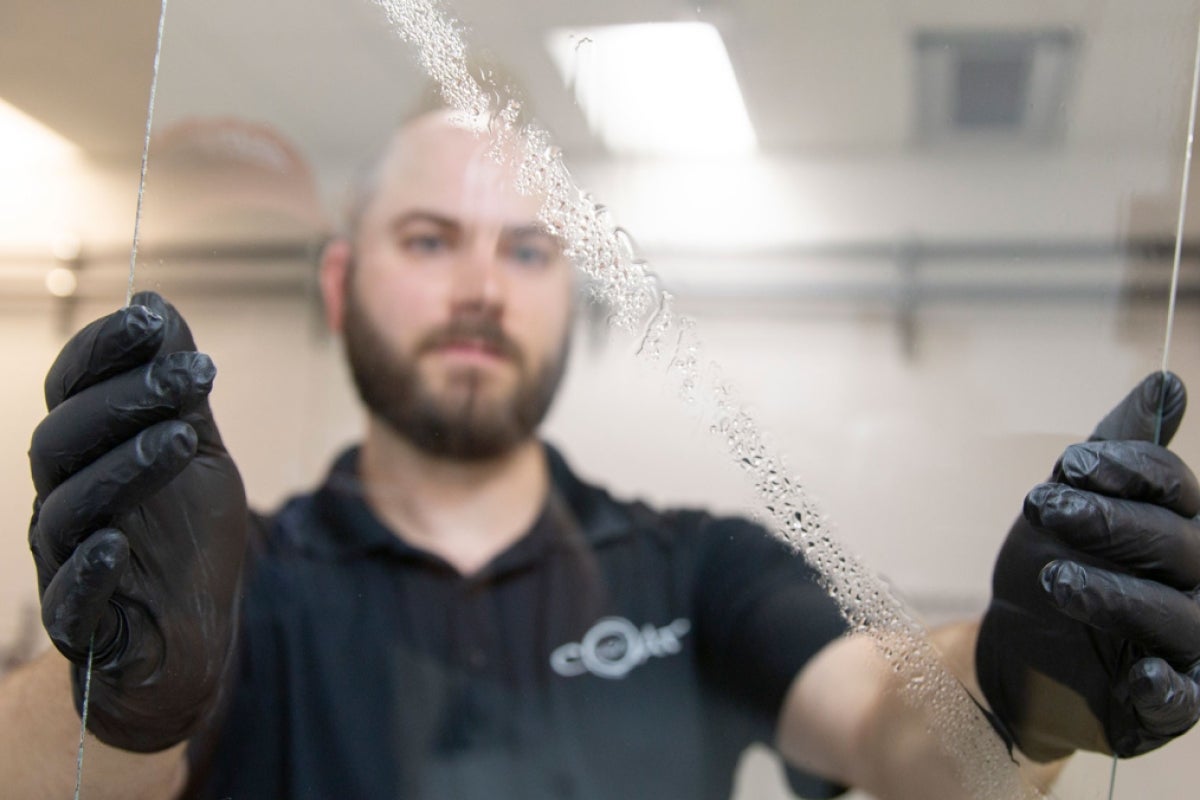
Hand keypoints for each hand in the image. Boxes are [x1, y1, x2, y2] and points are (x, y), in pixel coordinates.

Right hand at [28, 292, 247, 752]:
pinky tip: (120, 544)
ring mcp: (66, 557)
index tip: (153, 319)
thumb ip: (178, 392)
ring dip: (125, 466)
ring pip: (70, 505)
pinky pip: (70, 594)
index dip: (105, 349)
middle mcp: (64, 496)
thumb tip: (155, 305)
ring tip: (184, 438)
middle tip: (197, 374)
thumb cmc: (188, 536)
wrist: (194, 632)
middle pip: (65, 436)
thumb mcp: (196, 452)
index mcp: (87, 450)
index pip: (74, 387)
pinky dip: (90, 567)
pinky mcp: (82, 619)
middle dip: (127, 398)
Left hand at [976, 372, 1199, 760]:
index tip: (1067, 462)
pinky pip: (1182, 703)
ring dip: (1119, 596)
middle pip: (1179, 546)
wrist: (1015, 645)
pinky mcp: (1161, 706)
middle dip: (1113, 523)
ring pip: (1179, 620)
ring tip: (1055, 580)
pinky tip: (1138, 673)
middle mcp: (1194, 585)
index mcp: (1178, 529)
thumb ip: (1117, 450)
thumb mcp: (1070, 501)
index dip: (1128, 470)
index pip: (1176, 489)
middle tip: (1046, 509)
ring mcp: (1184, 648)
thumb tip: (1166, 381)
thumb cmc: (1054, 562)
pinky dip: (1166, 690)